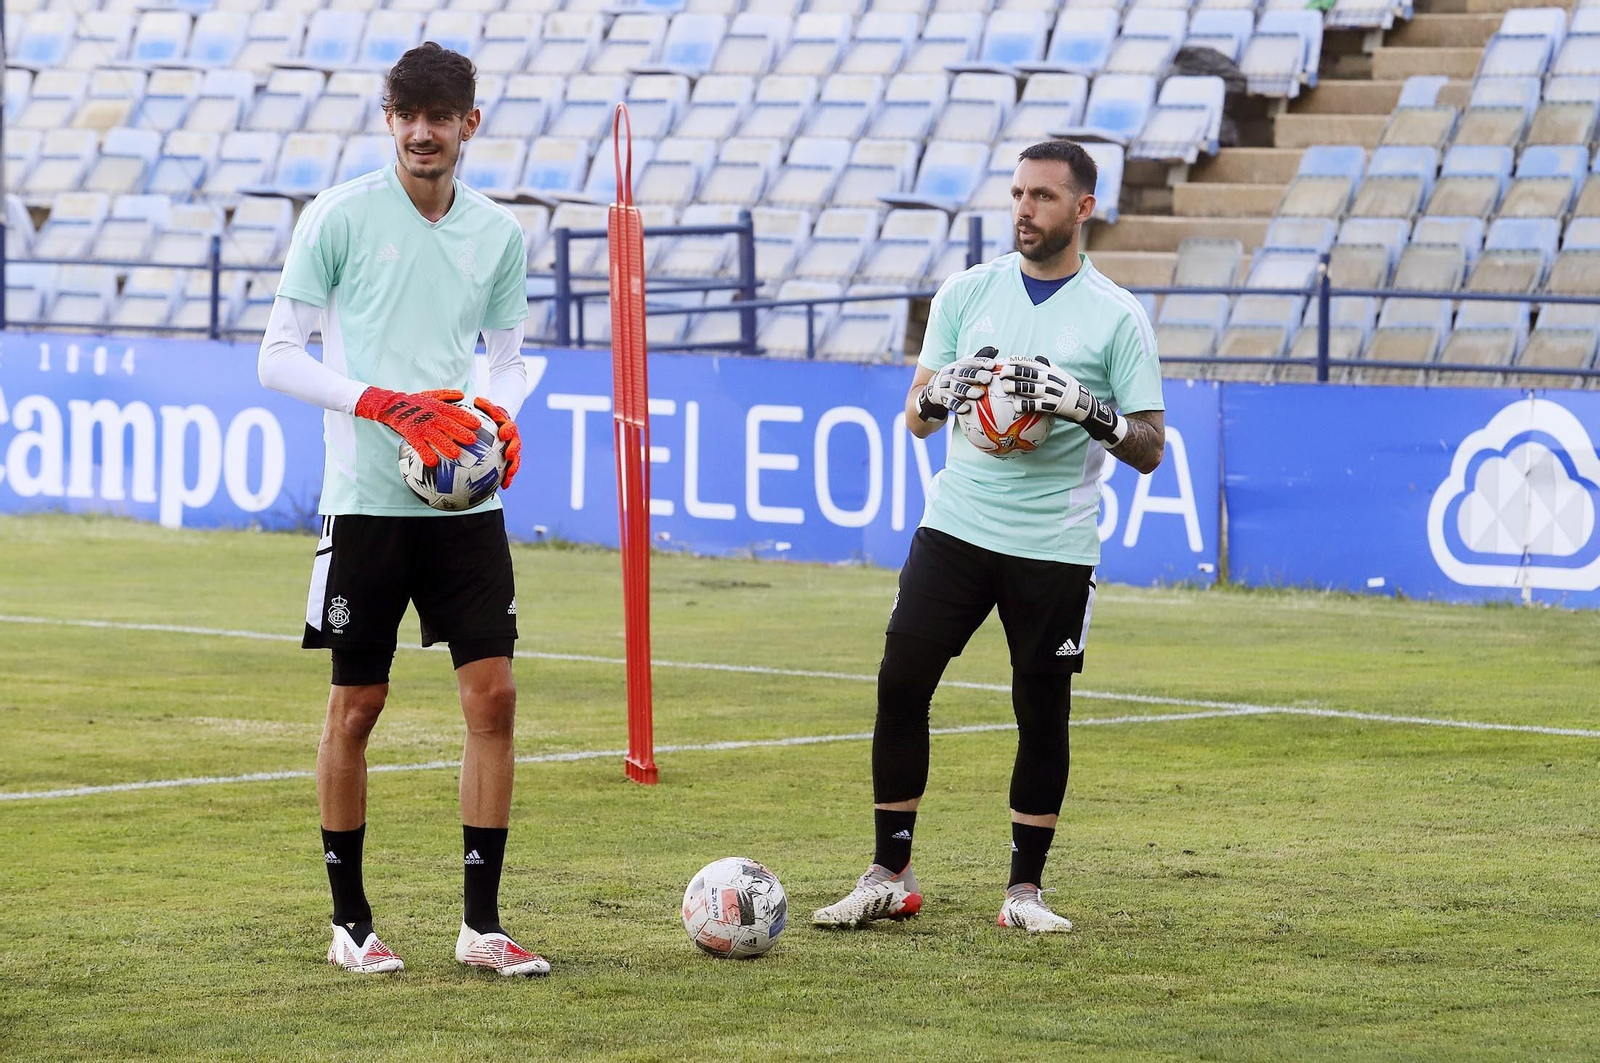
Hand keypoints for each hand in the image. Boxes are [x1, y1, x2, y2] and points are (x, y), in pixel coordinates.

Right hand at [353, 386, 480, 466]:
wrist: (392, 405)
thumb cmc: (416, 401)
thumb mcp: (432, 395)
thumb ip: (447, 395)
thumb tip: (463, 395)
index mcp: (438, 407)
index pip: (455, 412)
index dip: (467, 418)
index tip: (478, 425)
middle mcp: (432, 416)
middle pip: (448, 425)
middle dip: (460, 432)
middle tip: (472, 440)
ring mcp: (422, 426)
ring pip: (435, 436)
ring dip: (446, 445)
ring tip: (456, 454)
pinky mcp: (411, 434)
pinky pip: (419, 445)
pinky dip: (425, 453)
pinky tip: (432, 463)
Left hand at [473, 396, 521, 489]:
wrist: (501, 421)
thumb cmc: (491, 414)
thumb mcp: (488, 408)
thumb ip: (484, 406)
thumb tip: (477, 400)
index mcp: (508, 426)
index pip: (510, 427)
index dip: (508, 431)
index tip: (503, 434)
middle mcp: (513, 439)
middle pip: (516, 446)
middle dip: (513, 451)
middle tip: (509, 456)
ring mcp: (512, 450)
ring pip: (515, 460)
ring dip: (512, 468)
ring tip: (508, 477)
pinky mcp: (509, 460)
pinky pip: (509, 469)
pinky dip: (507, 478)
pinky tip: (503, 487)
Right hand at [919, 346, 997, 419]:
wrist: (935, 387)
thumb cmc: (958, 375)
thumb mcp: (965, 365)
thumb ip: (979, 359)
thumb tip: (995, 350)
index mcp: (960, 365)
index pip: (971, 362)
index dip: (982, 362)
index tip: (992, 365)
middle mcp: (953, 374)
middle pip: (965, 374)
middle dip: (976, 376)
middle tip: (988, 378)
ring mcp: (948, 387)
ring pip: (958, 388)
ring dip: (969, 391)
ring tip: (980, 394)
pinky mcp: (945, 399)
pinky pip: (951, 403)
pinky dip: (958, 406)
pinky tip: (967, 408)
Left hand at [998, 356, 1126, 445]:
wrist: (1084, 403)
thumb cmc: (1068, 388)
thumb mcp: (1060, 373)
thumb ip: (1047, 366)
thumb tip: (1036, 357)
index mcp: (1050, 371)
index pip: (1030, 363)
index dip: (1017, 361)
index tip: (1005, 362)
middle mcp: (1049, 380)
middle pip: (1027, 374)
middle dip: (1013, 372)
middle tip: (1001, 374)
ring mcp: (1050, 393)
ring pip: (1029, 388)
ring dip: (1015, 387)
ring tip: (1005, 387)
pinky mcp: (1051, 406)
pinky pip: (1035, 405)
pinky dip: (1024, 405)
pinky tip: (1015, 405)